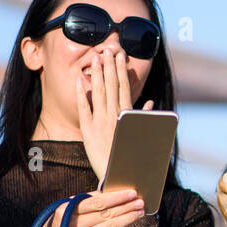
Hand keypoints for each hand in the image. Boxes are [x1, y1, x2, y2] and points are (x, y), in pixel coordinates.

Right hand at [33, 188, 144, 226]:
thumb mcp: (69, 207)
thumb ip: (87, 201)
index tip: (131, 193)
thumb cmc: (63, 221)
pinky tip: (130, 220)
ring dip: (128, 218)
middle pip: (107, 214)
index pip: (98, 202)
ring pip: (111, 226)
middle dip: (126, 207)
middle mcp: (75, 226)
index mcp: (68, 210)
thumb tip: (112, 193)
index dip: (116, 198)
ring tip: (140, 211)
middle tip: (140, 201)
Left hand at [75, 45, 156, 182]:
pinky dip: (81, 95)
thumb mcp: (142, 137)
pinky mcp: (88, 131)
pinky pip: (84, 109)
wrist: (121, 178)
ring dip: (96, 74)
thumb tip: (148, 103)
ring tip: (95, 57)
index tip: (119, 55)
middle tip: (107, 48)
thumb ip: (143, 117)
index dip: (120, 69)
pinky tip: (79, 81)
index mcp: (127, 115)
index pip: (123, 86)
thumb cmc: (133, 158)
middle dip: (109, 66)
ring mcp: (100, 122)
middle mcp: (114, 115)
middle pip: (111, 85)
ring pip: (98, 92)